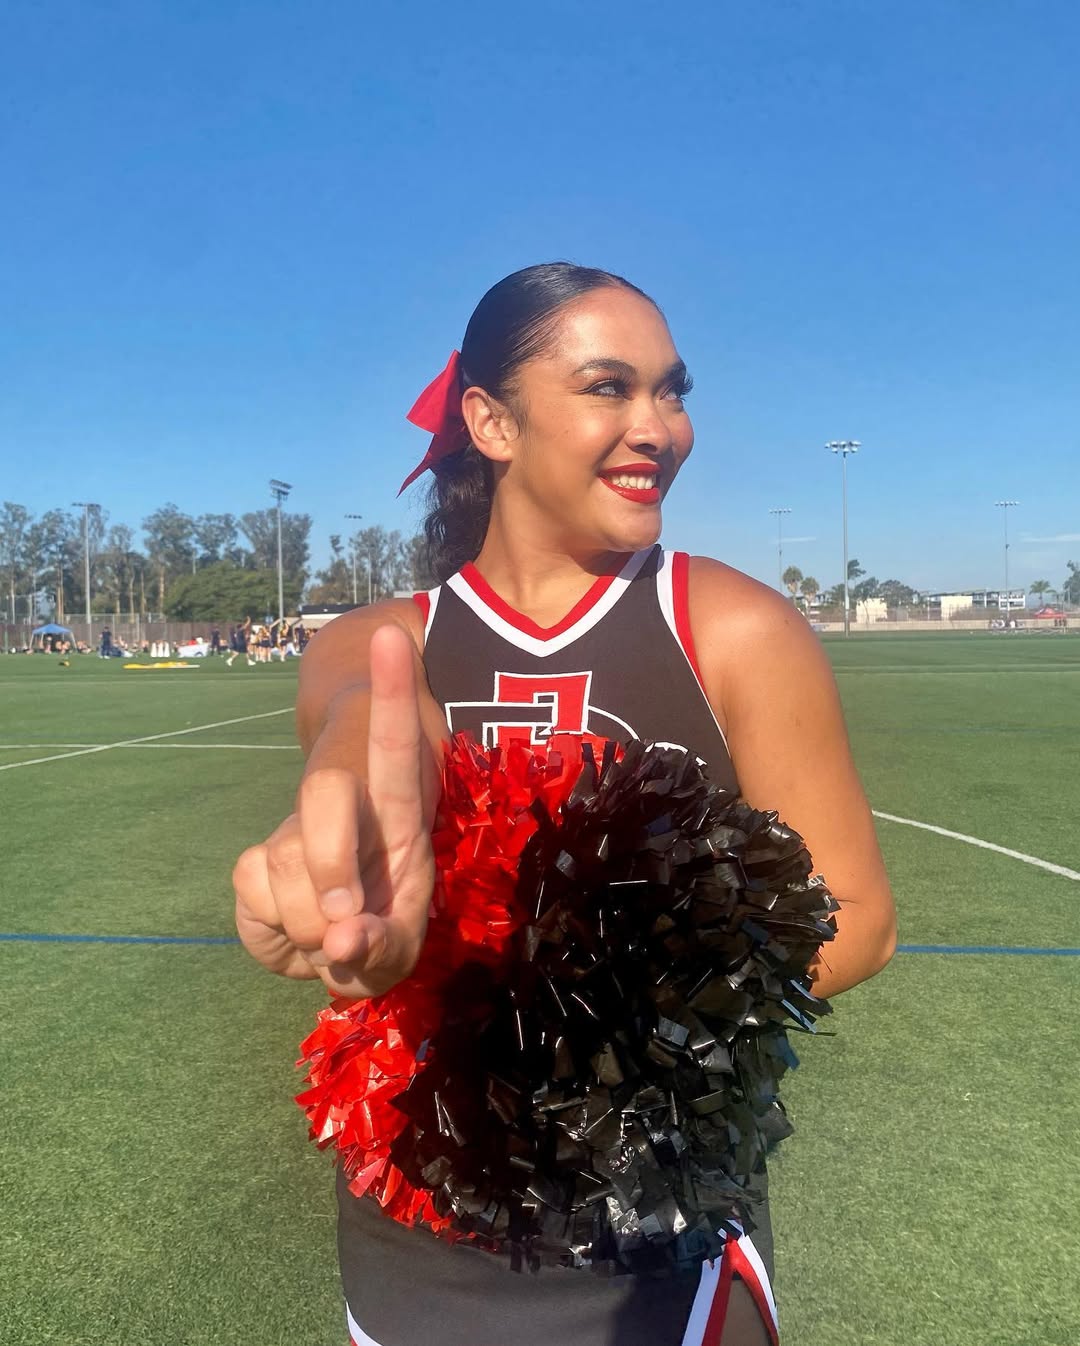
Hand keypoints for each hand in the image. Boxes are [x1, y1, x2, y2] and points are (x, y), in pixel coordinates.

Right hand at [233, 624, 435, 998]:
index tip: (393, 635)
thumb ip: (382, 946)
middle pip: (325, 791)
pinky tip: (297, 930)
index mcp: (398, 817)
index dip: (393, 692)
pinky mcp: (256, 860)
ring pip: (285, 857)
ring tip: (331, 941)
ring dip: (307, 924)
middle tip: (347, 921)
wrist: (335, 947)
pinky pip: (251, 883)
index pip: (396, 746)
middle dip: (334, 862)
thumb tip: (341, 938)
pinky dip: (272, 929)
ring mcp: (296, 832)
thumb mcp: (401, 951)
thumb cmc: (383, 933)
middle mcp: (346, 811)